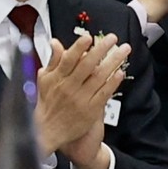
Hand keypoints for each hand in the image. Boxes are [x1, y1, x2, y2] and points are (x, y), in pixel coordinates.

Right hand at [34, 30, 128, 168]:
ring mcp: (81, 98)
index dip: (79, 47)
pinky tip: (120, 72)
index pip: (69, 59)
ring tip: (123, 51)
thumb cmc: (46, 103)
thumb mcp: (44, 80)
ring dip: (113, 62)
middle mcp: (69, 87)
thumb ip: (53, 60)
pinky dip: (113, 82)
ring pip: (99, 77)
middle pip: (87, 65)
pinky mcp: (90, 109)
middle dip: (101, 49)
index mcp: (57, 78)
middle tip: (112, 38)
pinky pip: (104, 93)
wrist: (47, 131)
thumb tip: (56, 42)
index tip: (88, 37)